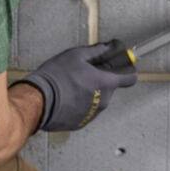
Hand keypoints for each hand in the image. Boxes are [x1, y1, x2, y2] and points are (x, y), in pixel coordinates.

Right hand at [14, 42, 139, 131]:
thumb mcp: (75, 55)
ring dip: (89, 94)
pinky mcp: (81, 123)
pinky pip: (86, 112)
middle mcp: (103, 101)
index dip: (128, 71)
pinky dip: (79, 105)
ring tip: (70, 87)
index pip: (130, 79)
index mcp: (105, 83)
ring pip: (97, 101)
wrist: (39, 101)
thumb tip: (108, 47)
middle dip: (100, 81)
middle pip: (109, 89)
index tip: (121, 68)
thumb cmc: (57, 76)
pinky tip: (66, 98)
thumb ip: (96, 51)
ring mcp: (92, 114)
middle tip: (84, 74)